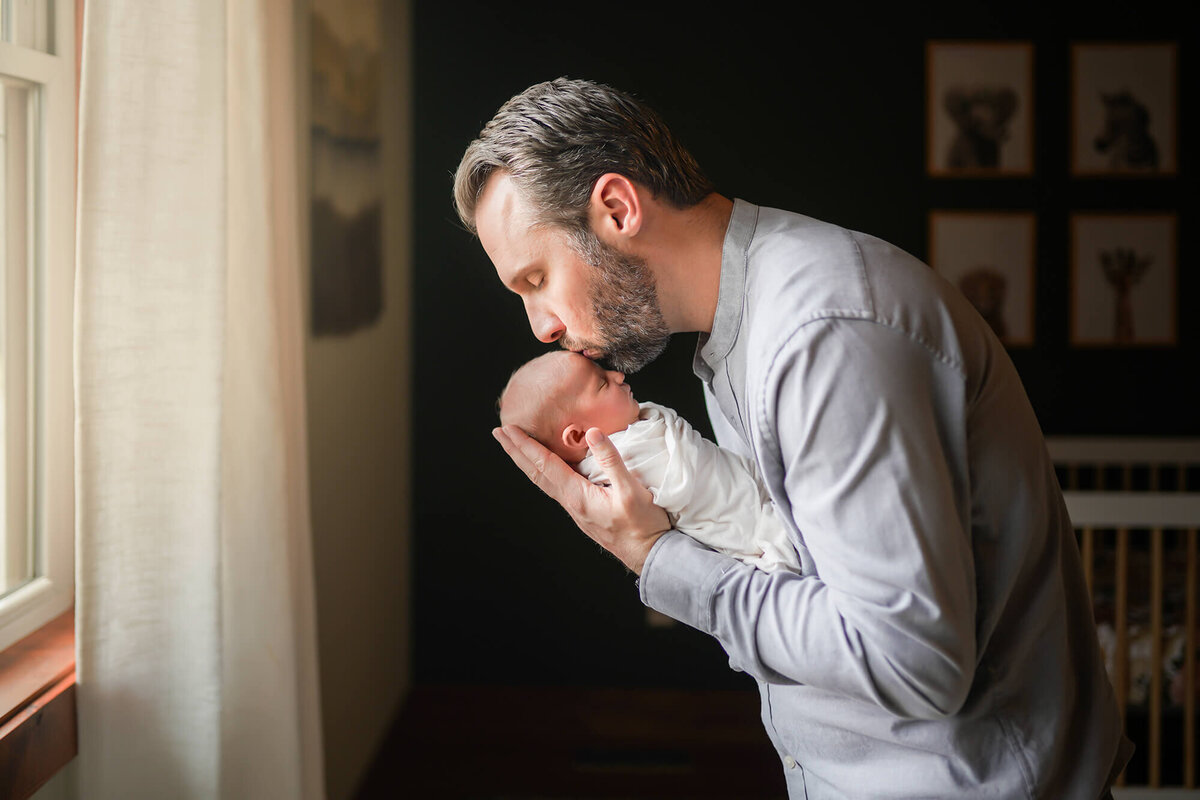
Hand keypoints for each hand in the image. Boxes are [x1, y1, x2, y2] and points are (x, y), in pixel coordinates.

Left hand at [492, 424, 670, 573]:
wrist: (649, 554)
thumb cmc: (643, 525)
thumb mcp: (631, 490)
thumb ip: (611, 460)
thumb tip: (592, 433)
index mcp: (577, 495)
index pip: (545, 465)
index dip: (525, 446)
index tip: (508, 430)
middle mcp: (570, 502)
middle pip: (536, 473)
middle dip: (516, 452)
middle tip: (499, 433)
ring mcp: (575, 507)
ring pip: (543, 480)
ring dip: (527, 461)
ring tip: (515, 447)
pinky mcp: (583, 509)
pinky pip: (555, 486)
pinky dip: (542, 471)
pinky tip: (544, 467)